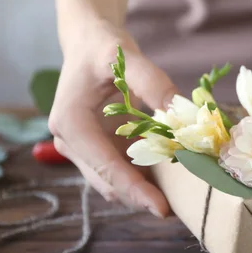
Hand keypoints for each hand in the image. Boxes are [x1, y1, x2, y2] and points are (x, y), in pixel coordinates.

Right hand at [49, 20, 178, 216]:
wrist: (89, 43)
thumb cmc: (103, 47)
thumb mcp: (125, 57)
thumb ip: (153, 83)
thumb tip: (181, 114)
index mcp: (70, 123)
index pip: (104, 165)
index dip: (134, 189)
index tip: (161, 208)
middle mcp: (72, 142)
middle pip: (108, 182)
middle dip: (141, 197)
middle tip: (180, 209)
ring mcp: (85, 148)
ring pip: (115, 181)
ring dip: (144, 191)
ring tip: (179, 199)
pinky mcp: (100, 147)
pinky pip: (123, 169)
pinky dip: (144, 177)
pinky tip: (170, 179)